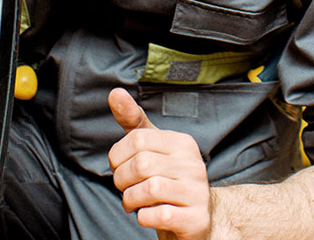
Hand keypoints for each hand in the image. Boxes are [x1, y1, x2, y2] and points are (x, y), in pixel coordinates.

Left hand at [108, 88, 216, 239]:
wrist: (195, 221)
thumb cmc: (166, 180)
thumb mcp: (151, 149)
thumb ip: (133, 122)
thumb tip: (115, 92)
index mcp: (182, 143)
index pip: (137, 138)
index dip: (118, 157)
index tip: (120, 168)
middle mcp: (194, 164)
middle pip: (141, 165)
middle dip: (122, 181)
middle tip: (126, 189)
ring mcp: (198, 192)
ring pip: (149, 189)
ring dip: (131, 200)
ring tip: (134, 203)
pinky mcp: (197, 219)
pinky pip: (159, 215)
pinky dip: (144, 217)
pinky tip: (148, 215)